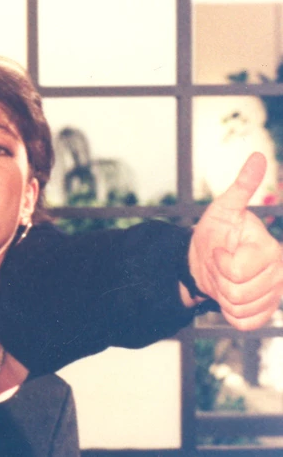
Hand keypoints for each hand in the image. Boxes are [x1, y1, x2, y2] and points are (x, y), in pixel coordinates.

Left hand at [189, 152, 282, 329]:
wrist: (204, 260)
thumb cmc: (215, 232)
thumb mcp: (223, 208)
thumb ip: (242, 187)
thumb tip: (257, 156)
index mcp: (271, 250)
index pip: (239, 270)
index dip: (221, 261)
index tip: (219, 250)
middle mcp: (279, 274)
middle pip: (237, 291)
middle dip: (219, 278)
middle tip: (220, 266)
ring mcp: (274, 295)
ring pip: (239, 308)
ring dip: (222, 295)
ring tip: (223, 279)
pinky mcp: (264, 312)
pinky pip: (244, 323)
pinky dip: (230, 314)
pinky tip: (229, 298)